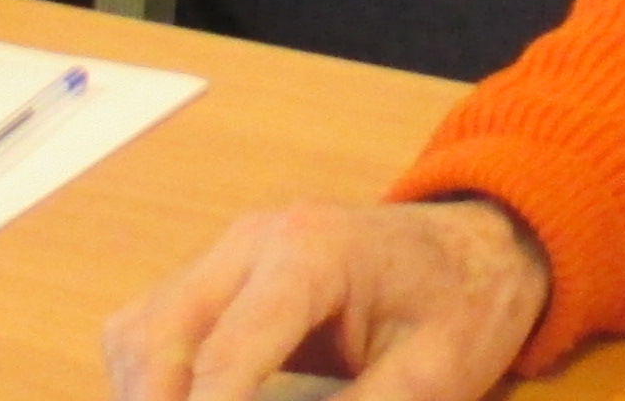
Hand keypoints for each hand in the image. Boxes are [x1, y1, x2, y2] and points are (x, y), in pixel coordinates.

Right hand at [102, 197, 548, 400]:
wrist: (481, 244)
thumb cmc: (463, 304)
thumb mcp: (431, 376)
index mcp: (312, 253)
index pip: (227, 355)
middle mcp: (255, 239)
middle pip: (160, 333)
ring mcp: (233, 250)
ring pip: (142, 328)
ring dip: (145, 394)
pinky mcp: (224, 272)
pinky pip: (154, 324)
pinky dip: (151, 378)